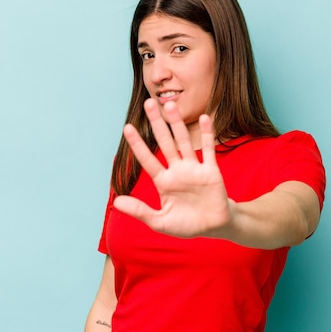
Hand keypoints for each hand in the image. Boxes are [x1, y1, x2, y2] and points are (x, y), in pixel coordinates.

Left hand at [113, 98, 233, 238]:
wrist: (214, 228)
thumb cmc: (186, 225)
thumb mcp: (160, 222)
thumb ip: (140, 211)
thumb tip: (116, 202)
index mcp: (163, 182)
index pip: (147, 160)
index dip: (138, 144)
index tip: (127, 127)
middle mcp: (177, 171)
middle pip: (164, 142)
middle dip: (157, 123)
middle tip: (148, 103)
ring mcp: (194, 169)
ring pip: (183, 141)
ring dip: (177, 123)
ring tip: (171, 104)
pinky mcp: (211, 171)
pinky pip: (208, 150)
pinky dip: (206, 134)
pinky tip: (204, 118)